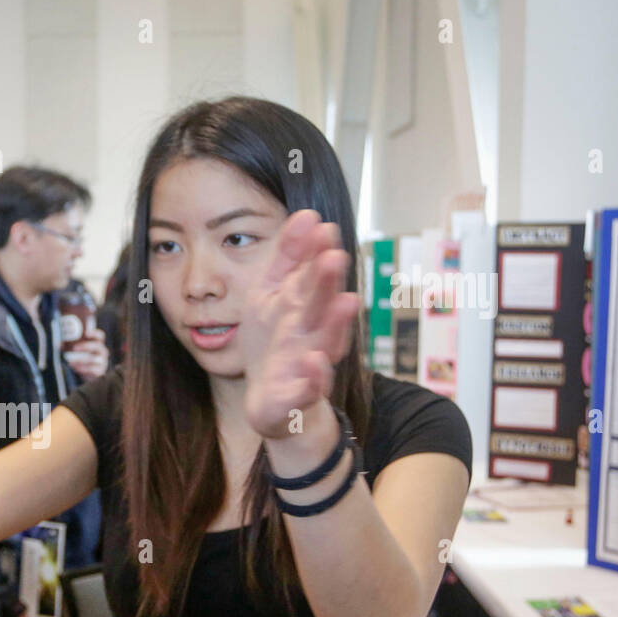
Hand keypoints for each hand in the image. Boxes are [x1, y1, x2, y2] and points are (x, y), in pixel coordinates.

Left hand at [64, 329, 109, 380]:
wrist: (87, 375)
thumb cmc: (82, 359)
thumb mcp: (77, 352)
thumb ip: (70, 346)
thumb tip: (58, 344)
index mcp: (98, 344)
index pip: (100, 336)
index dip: (94, 333)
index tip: (86, 332)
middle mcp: (102, 352)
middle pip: (97, 346)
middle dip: (86, 346)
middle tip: (74, 348)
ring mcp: (102, 362)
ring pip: (93, 359)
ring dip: (80, 360)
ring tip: (70, 361)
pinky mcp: (100, 371)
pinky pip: (92, 370)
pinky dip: (82, 368)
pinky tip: (75, 368)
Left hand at [238, 210, 359, 439]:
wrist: (274, 401)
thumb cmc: (275, 342)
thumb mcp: (272, 294)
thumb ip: (288, 257)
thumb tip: (309, 215)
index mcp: (305, 305)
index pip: (313, 276)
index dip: (318, 254)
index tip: (323, 228)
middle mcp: (313, 331)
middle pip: (322, 305)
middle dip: (328, 283)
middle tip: (335, 257)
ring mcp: (309, 364)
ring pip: (326, 342)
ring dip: (335, 324)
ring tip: (346, 303)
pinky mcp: (300, 395)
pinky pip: (310, 387)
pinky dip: (315, 376)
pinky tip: (315, 361)